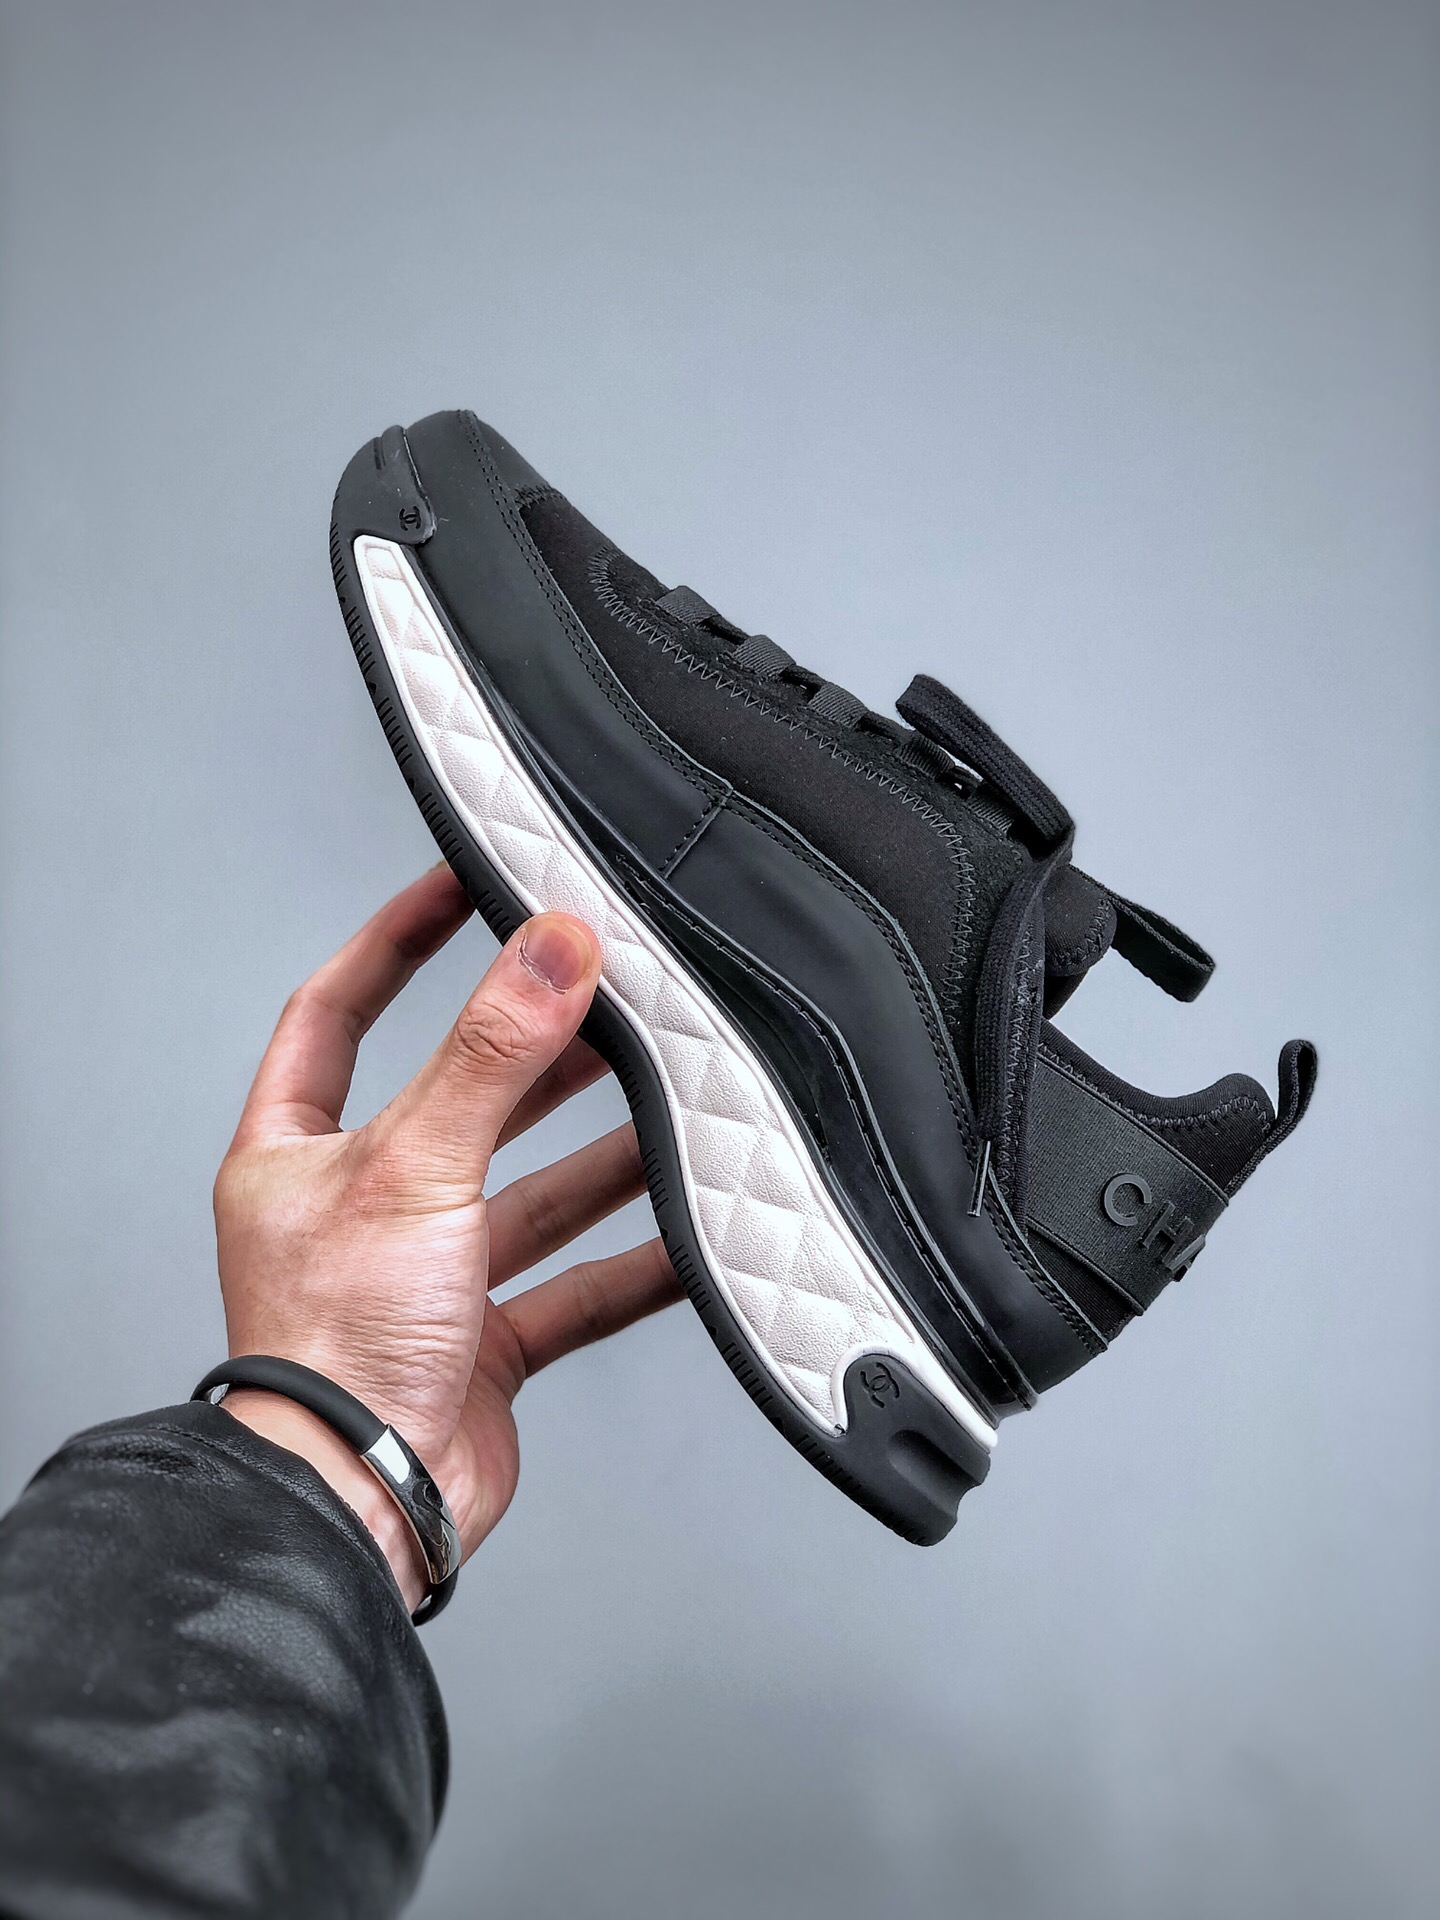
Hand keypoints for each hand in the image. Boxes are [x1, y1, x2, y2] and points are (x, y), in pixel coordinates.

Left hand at [213, 865, 679, 1608]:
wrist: (359, 1506)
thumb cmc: (330, 1351)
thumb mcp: (412, 1168)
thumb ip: (489, 1055)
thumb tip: (551, 947)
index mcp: (298, 1153)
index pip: (337, 1011)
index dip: (395, 942)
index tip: (457, 883)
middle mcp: (360, 1209)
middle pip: (459, 1101)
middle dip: (537, 1054)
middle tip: (609, 996)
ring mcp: (427, 1278)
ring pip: (532, 1194)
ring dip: (603, 1156)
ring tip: (675, 1103)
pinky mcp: (485, 1344)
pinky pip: (577, 1287)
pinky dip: (635, 1262)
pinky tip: (692, 1234)